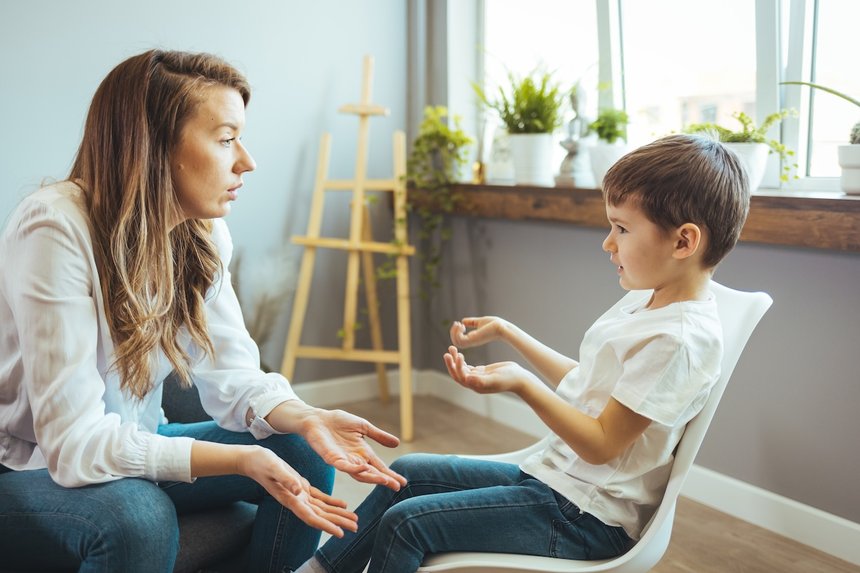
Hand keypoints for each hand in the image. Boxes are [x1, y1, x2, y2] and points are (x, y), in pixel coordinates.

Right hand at [239, 446, 357, 537]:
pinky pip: (319, 498)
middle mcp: (297, 500)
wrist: (253, 459)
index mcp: (291, 499)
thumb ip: (287, 479)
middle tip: (355, 528)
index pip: (311, 517)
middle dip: (338, 522)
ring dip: (338, 514)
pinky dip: (332, 502)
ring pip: (322, 508)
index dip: (326, 526)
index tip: (339, 533)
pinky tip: (343, 505)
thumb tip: (299, 490)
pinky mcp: (301, 486)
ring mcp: (299, 494)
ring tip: (353, 519)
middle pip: (321, 516)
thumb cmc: (262, 463)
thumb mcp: (274, 468)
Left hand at [300, 409, 406, 490]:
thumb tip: (397, 444)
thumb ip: (378, 436)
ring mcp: (343, 461)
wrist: (318, 418)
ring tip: (385, 480)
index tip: (403, 482)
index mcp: (362, 453)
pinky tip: (365, 468)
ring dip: (372, 477)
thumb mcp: (363, 427)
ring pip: (360, 473)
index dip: (390, 474)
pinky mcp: (332, 458)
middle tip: (397, 486)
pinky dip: (355, 468)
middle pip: (372, 473)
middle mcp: (354, 460)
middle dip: (385, 480)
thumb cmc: (338, 422)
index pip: (379, 466)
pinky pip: (344, 466)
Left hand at [443, 345, 535, 394]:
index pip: (461, 377)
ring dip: (455, 360)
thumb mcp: (495, 379)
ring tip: (451, 348)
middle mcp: (475, 383)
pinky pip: (468, 367)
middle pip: (458, 373)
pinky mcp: (482, 372)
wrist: (520, 378)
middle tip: (448, 350)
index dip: (457, 367)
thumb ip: (481, 380)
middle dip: (452, 363)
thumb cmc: (509, 379)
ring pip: (462, 369)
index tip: (458, 355)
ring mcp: (478, 377)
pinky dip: (462, 360)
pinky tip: (459, 353)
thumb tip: (467, 380)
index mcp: (476, 386)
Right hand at [449, 316, 506, 348]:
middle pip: (456, 342)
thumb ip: (472, 322)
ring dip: (454, 332)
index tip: (460, 323)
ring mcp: (472, 342)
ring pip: (456, 342)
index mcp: (473, 339)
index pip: (459, 340)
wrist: (502, 327)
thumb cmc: (495, 324)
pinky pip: (459, 340)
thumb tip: (463, 321)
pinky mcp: (473, 340)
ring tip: (459, 324)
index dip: (456, 332)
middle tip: (457, 323)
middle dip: (453, 332)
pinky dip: (457, 332)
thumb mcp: (480, 322)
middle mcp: (472, 342)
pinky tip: (462, 325)